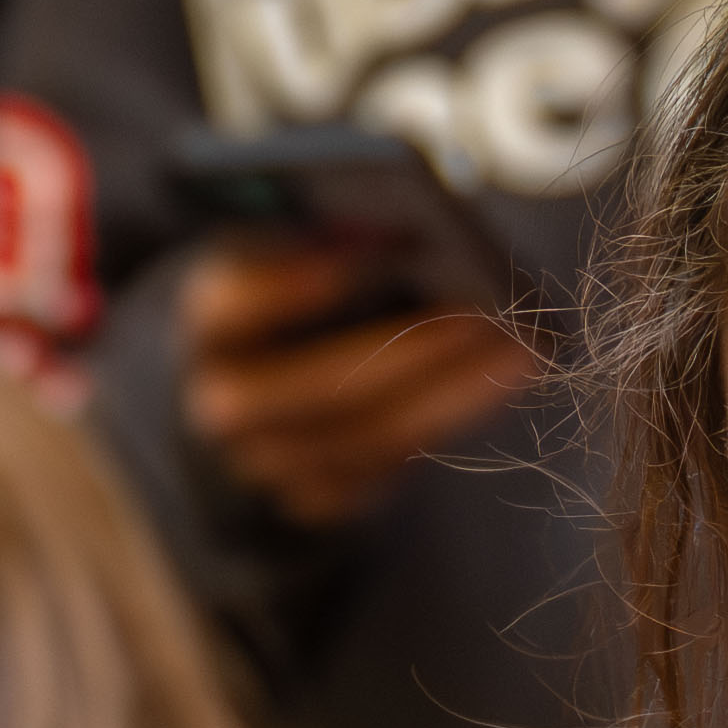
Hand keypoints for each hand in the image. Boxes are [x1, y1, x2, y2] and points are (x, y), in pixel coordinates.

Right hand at [180, 237, 537, 530]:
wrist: (252, 384)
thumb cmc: (291, 293)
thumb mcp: (286, 246)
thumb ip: (329, 231)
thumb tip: (408, 237)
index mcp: (206, 319)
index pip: (233, 299)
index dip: (295, 280)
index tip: (371, 252)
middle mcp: (222, 398)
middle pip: (315, 384)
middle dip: (408, 347)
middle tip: (484, 313)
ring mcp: (265, 460)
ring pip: (367, 434)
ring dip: (453, 389)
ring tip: (521, 347)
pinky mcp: (314, 497)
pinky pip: (391, 465)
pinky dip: (451, 418)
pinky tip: (501, 380)